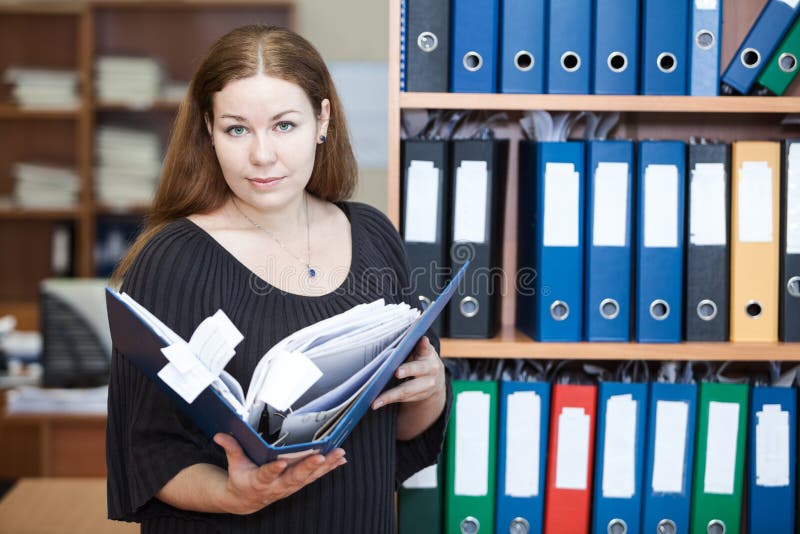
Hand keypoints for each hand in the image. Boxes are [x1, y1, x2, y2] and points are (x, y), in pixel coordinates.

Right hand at [213, 433, 345, 514]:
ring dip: (325, 466)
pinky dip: (328, 468)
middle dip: (307, 467)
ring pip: (309, 477)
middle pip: (293, 477)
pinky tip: (340, 460)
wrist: (246, 499)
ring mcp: (289, 486)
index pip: (266, 475)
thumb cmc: (241, 478)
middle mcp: (276, 486)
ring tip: (337, 454)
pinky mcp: (298, 484)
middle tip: (320, 456)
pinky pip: (315, 476)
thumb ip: (231, 448)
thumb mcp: (234, 464)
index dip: (273, 470)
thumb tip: (220, 435)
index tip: (281, 463)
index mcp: (258, 481)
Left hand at [372, 336, 444, 408]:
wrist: (436, 377)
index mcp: (429, 354)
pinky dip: (390, 400)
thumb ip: (412, 345)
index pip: (426, 347)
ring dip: (390, 395)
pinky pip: (404, 398)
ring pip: (408, 390)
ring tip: (376, 401)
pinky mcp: (421, 396)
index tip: (422, 340)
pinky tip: (377, 403)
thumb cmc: (420, 359)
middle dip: (408, 370)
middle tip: (397, 372)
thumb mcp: (420, 350)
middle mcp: (431, 369)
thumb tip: (400, 338)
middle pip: (419, 369)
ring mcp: (428, 385)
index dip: (424, 345)